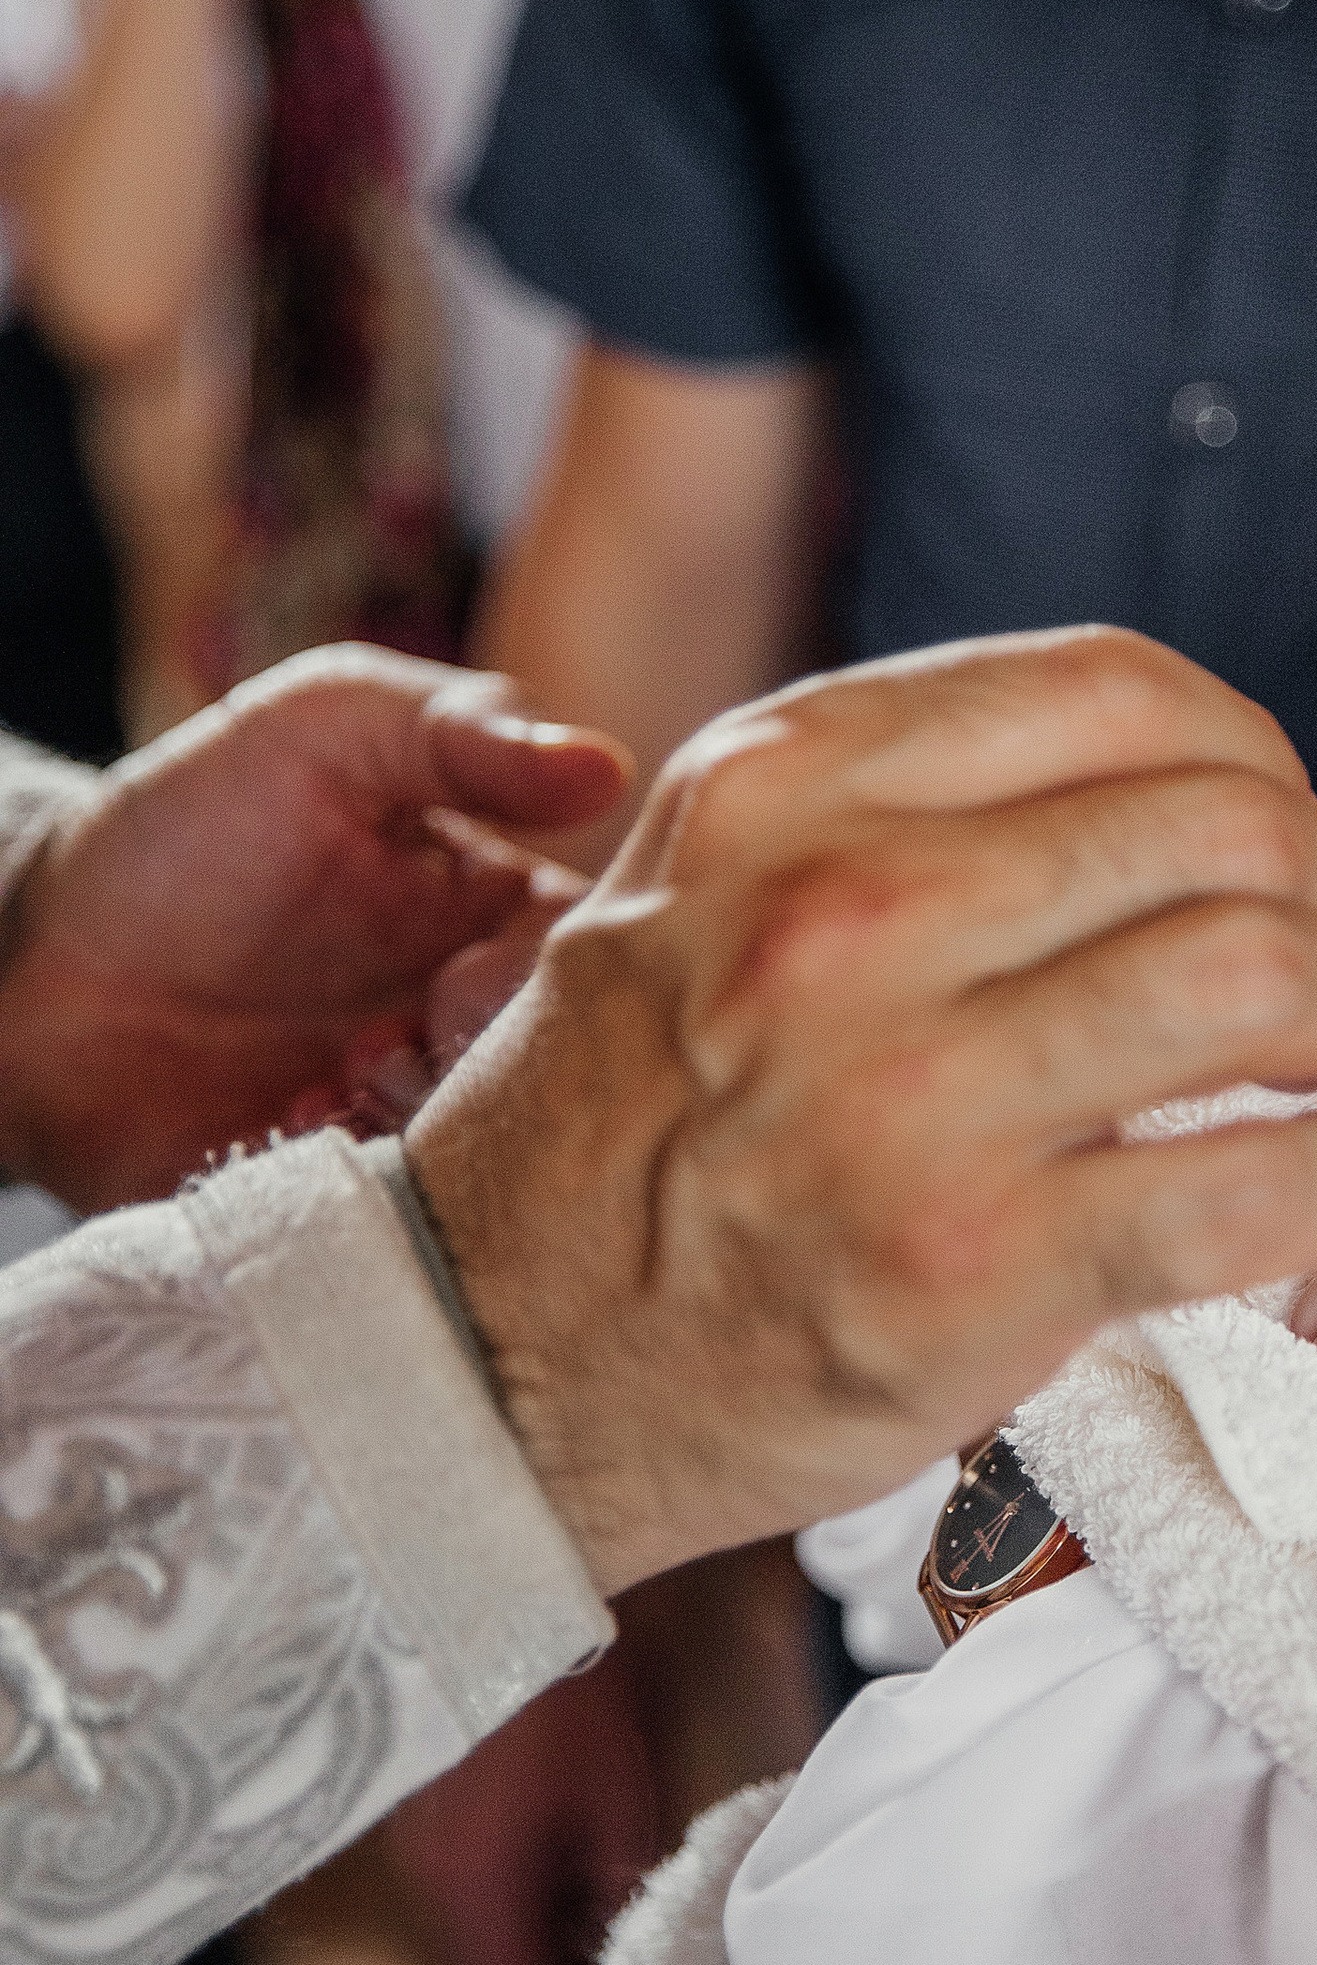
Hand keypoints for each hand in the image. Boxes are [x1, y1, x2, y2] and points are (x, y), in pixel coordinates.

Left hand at [0, 649, 628, 1207]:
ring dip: (421, 1131)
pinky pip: (397, 1236)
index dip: (560, 977)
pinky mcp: (339, 1206)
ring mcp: (413, 1126)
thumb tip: (609, 767)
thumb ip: (463, 733)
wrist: (26, 960)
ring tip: (325, 1078)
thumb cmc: (182, 823)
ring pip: (497, 1168)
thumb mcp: (324, 728)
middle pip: (566, 1082)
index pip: (607, 963)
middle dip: (487, 1068)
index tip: (469, 968)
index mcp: (506, 925)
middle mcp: (480, 1036)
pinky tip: (284, 1127)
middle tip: (395, 1032)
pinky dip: (355, 1191)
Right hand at [408, 628, 1316, 1594]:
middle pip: (1229, 821)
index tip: (1257, 841)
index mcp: (786, 785)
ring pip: (1267, 973)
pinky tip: (1307, 1191)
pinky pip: (1264, 1186)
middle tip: (1306, 970)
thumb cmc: (637, 1120)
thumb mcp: (712, 878)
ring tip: (1308, 1072)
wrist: (491, 1362)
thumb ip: (904, 803)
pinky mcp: (973, 1272)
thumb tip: (1190, 789)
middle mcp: (843, 913)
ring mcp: (907, 1096)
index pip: (1120, 687)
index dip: (1246, 757)